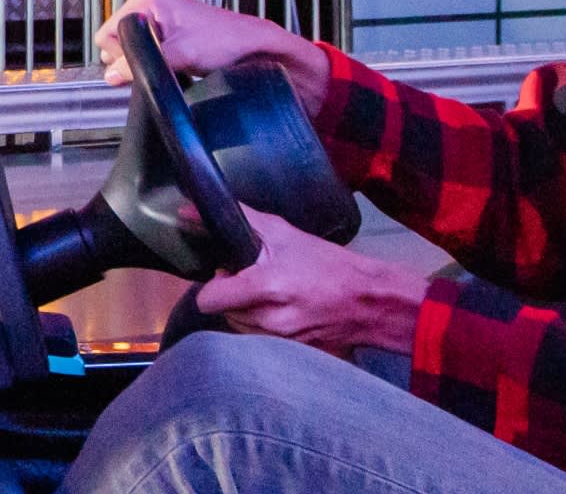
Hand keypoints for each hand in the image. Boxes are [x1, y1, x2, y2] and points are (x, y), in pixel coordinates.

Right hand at [96, 0, 328, 112]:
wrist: (252, 47)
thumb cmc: (224, 41)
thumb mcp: (180, 54)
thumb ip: (143, 64)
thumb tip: (112, 74)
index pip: (107, 33)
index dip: (120, 55)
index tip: (138, 67)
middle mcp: (147, 4)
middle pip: (115, 40)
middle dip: (131, 58)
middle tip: (160, 65)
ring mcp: (156, 17)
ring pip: (129, 47)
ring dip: (144, 60)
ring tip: (169, 64)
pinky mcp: (166, 31)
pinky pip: (144, 49)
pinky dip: (153, 60)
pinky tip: (170, 65)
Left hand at [195, 209, 427, 356]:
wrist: (374, 302)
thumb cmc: (330, 265)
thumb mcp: (286, 234)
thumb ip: (240, 220)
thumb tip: (191, 209)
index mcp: (265, 288)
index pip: (209, 300)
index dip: (212, 285)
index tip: (226, 274)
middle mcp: (269, 319)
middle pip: (224, 313)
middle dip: (231, 298)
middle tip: (251, 281)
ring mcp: (281, 341)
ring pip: (241, 329)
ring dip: (247, 313)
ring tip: (270, 297)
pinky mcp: (292, 354)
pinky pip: (262, 342)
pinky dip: (266, 328)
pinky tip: (285, 313)